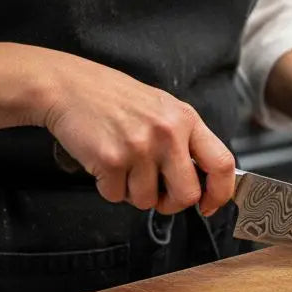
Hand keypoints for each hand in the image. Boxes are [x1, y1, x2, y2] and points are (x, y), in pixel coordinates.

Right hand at [34, 52, 235, 215]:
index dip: (220, 192)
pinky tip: (104, 161)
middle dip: (170, 203)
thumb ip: (184, 140)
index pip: (222, 163)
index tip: (209, 205)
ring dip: (132, 191)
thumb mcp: (162, 108)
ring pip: (146, 201)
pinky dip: (108, 187)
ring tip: (122, 162)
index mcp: (185, 119)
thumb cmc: (114, 98)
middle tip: (156, 192)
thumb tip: (202, 180)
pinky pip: (116, 197)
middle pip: (186, 195)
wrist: (69, 87)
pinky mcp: (110, 161)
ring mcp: (139, 147)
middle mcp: (167, 133)